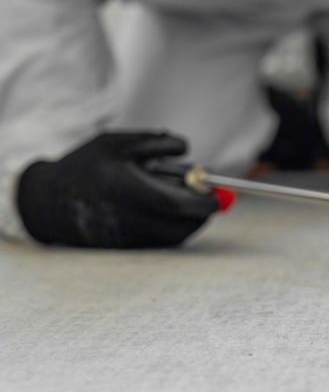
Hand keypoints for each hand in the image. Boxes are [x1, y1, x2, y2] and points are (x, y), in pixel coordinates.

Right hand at [16, 131, 219, 247]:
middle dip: (203, 211)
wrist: (46, 201)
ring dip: (190, 220)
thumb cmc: (85, 166)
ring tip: (184, 197)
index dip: (204, 200)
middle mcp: (129, 219)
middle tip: (210, 195)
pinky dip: (173, 228)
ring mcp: (127, 238)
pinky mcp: (125, 249)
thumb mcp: (117, 142)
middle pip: (183, 225)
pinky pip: (161, 243)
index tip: (219, 192)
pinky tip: (167, 210)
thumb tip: (186, 149)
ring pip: (175, 237)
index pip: (178, 204)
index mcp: (128, 191)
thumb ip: (155, 141)